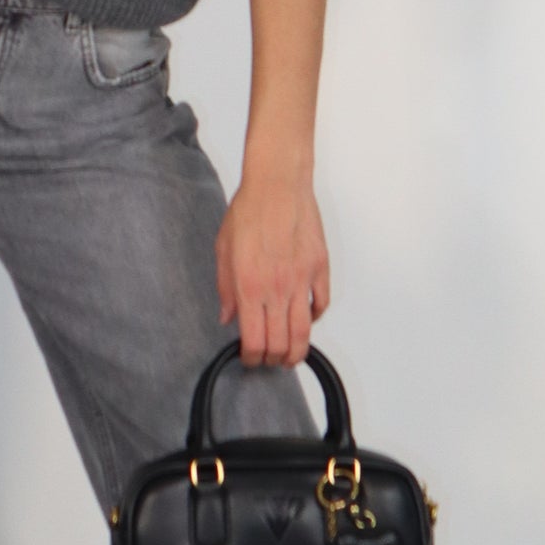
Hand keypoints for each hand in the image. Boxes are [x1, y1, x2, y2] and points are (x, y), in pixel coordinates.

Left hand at [215, 168, 329, 365]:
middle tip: (269, 360)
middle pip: (281, 344)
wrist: (277, 185)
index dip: (251, 358)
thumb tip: (228, 318)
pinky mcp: (320, 268)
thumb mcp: (223, 250)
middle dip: (274, 360)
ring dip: (298, 351)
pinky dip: (315, 318)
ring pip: (304, 332)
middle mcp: (277, 289)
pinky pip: (321, 304)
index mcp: (249, 287)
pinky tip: (306, 318)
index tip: (249, 358)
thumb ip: (225, 289)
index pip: (254, 340)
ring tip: (291, 356)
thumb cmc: (248, 211)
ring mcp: (302, 280)